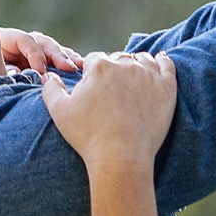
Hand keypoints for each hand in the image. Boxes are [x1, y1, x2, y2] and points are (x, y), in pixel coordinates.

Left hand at [0, 25, 82, 73]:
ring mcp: (34, 50)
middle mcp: (23, 42)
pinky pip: (57, 60)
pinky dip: (68, 63)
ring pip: (53, 50)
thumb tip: (18, 73)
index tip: (40, 71)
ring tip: (79, 67)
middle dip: (57, 54)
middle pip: (43, 42)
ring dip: (67, 58)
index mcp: (6, 39)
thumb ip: (3, 70)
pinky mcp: (41, 61)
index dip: (35, 54)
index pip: (26, 40)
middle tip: (67, 68)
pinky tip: (80, 68)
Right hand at [40, 50, 178, 171]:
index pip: (94, 59)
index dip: (92, 72)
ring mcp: (148, 75)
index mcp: (99, 66)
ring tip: (134, 76)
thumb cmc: (88, 136)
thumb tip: (48, 76)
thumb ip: (51, 89)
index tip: (93, 87)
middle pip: (118, 59)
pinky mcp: (167, 88)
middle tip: (112, 89)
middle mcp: (125, 65)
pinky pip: (168, 66)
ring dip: (136, 64)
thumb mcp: (59, 111)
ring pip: (142, 59)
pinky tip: (161, 60)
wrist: (121, 157)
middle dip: (114, 69)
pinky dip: (163, 61)